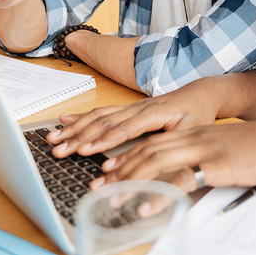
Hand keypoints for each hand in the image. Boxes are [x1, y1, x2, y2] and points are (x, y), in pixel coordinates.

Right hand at [47, 77, 224, 158]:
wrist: (201, 93)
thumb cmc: (198, 112)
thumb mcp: (192, 130)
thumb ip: (173, 144)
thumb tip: (153, 162)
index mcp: (154, 112)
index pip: (124, 128)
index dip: (104, 140)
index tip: (85, 150)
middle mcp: (138, 107)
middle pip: (103, 122)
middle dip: (79, 137)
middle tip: (59, 150)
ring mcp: (131, 106)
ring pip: (98, 116)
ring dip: (74, 128)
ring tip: (54, 138)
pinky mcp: (128, 108)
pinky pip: (101, 111)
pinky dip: (81, 116)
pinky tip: (64, 120)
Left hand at [92, 120, 255, 192]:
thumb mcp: (227, 150)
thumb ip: (206, 158)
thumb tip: (191, 177)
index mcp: (196, 133)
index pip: (152, 142)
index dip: (128, 156)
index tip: (108, 169)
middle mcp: (195, 137)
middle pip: (147, 150)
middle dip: (119, 169)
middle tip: (99, 185)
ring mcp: (204, 149)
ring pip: (156, 162)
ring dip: (130, 181)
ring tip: (112, 199)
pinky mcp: (216, 165)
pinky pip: (181, 180)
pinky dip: (159, 194)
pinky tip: (146, 207)